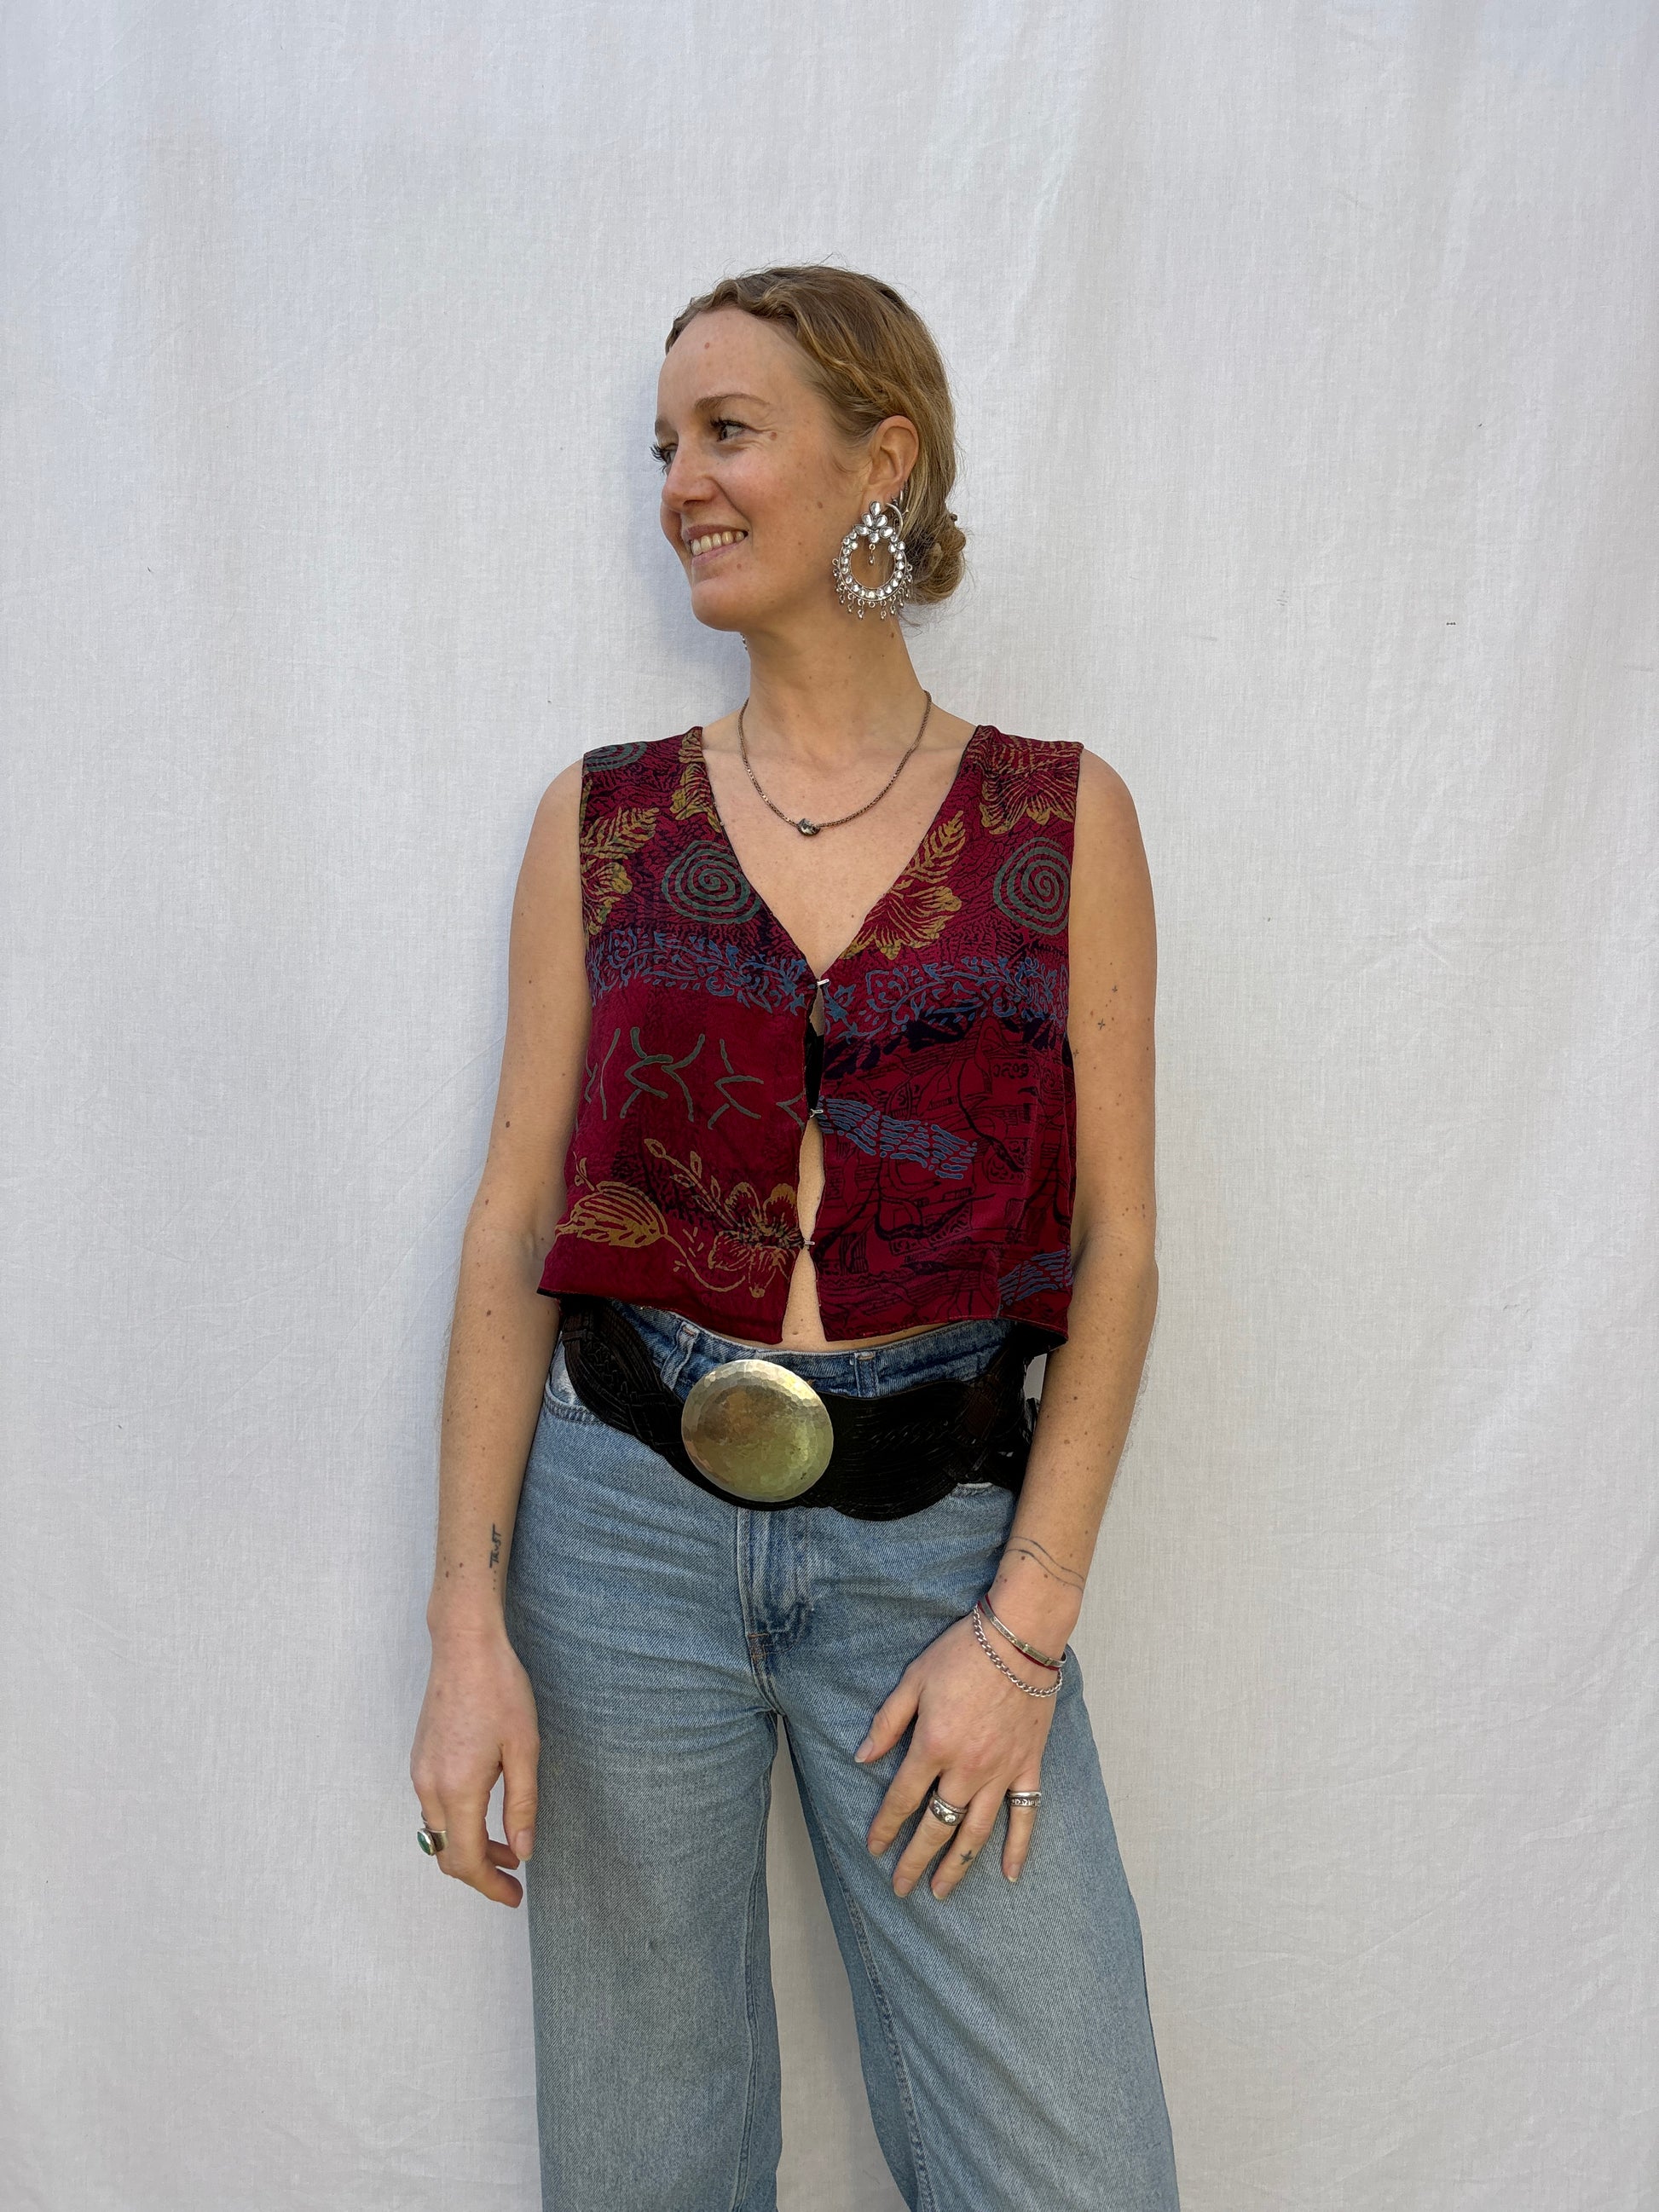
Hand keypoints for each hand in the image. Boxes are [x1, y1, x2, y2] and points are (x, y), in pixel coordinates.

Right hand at [409, 1624, 540, 1907]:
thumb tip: (523, 1850)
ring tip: (508, 1846)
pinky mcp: (420, 1759)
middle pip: (447, 1854)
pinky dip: (458, 1824)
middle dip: (480, 1873)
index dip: (489, 1886)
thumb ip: (522, 1804)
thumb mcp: (524, 1748)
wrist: (464, 1646)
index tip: (515, 1897)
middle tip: (515, 1878)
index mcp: (457, 1788)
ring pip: (439, 1833)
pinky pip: (434, 1808)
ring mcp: (420, 1772)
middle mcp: (429, 1786)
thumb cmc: (499, 1690)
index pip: (466, 1861)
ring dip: (470, 1848)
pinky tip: (486, 1812)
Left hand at [856, 1612, 1055, 1897]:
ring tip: (940, 1891)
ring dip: (957, 1865)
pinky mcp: (1028, 1766)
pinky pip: (1025, 1815)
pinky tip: (1008, 1875)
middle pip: (937, 1826)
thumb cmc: (962, 1652)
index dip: (885, 1826)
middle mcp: (966, 1769)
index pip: (902, 1799)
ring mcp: (1001, 1772)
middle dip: (914, 1860)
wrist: (1020, 1638)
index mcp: (933, 1746)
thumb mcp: (913, 1679)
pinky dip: (1018, 1847)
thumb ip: (887, 1723)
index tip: (873, 1848)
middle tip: (900, 1887)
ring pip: (976, 1832)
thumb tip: (862, 1758)